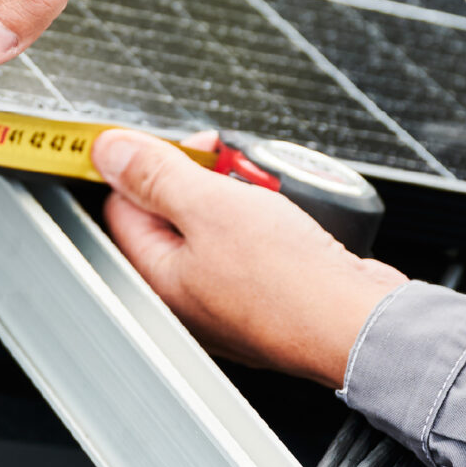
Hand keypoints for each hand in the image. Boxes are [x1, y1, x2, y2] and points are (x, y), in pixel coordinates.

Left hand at [94, 129, 408, 385]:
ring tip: (276, 196)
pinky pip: (259, 244)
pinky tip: (296, 221)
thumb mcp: (211, 206)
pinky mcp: (270, 294)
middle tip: (241, 171)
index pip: (125, 203)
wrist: (357, 320)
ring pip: (223, 225)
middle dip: (209, 178)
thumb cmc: (288, 281)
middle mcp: (187, 294)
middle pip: (177, 212)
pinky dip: (275, 223)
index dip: (155, 163)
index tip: (193, 146)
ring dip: (247, 198)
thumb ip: (157, 174)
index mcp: (156, 276)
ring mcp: (230, 298)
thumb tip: (108, 150)